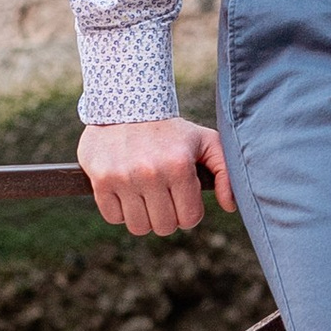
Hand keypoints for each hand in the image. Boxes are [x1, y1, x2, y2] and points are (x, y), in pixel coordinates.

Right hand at [79, 115, 232, 235]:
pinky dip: (121, 210)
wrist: (125, 103)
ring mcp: (124, 177)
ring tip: (145, 195)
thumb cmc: (171, 129)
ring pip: (139, 227)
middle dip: (167, 216)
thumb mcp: (206, 141)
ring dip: (144, 216)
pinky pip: (114, 217)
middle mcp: (151, 173)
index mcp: (179, 166)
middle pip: (164, 227)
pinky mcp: (101, 180)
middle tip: (163, 196)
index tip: (182, 197)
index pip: (189, 219)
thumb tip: (229, 206)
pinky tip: (126, 191)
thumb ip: (225, 171)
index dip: (188, 212)